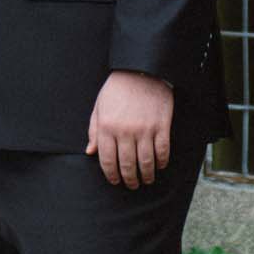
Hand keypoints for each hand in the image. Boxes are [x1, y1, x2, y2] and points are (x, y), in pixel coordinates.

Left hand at [86, 70, 173, 187]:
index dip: (111, 175)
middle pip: (127, 166)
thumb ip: (94, 129)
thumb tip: (90, 152)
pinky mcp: (161, 126)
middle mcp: (125, 131)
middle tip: (132, 184)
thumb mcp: (100, 105)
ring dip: (146, 176)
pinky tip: (159, 165)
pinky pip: (162, 151)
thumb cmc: (118, 87)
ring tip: (146, 179)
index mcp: (107, 126)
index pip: (107, 161)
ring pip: (146, 163)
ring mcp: (144, 129)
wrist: (141, 69)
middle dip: (129, 180)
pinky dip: (161, 162)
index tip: (115, 180)